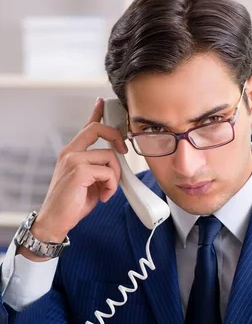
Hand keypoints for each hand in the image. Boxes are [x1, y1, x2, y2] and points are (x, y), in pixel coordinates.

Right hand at [19, 98, 127, 259]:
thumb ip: (99, 167)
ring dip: (115, 176)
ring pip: (109, 156)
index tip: (103, 103)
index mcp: (72, 153)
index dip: (96, 113)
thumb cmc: (72, 203)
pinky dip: (111, 186)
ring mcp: (73, 160)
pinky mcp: (79, 171)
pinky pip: (108, 172)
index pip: (86, 128)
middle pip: (98, 129)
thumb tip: (116, 162)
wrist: (56, 220)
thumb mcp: (89, 181)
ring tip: (107, 191)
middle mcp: (70, 152)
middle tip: (123, 150)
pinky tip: (104, 196)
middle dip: (116, 136)